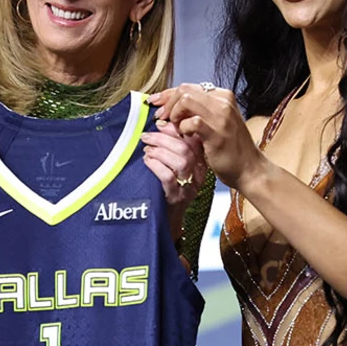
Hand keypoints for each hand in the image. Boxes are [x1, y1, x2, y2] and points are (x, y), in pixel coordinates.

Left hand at [141, 119, 204, 239]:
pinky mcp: (176, 198)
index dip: (176, 129)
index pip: (194, 140)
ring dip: (160, 150)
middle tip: (147, 136)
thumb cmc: (165, 189)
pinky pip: (168, 177)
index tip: (160, 124)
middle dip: (165, 137)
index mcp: (200, 164)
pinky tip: (147, 161)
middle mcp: (198, 175)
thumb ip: (172, 149)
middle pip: (187, 148)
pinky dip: (156, 165)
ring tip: (146, 148)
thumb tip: (159, 126)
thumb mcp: (174, 168)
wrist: (163, 221)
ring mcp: (188, 187)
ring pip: (181, 161)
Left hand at [148, 83, 266, 190]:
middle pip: (184, 90)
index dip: (167, 94)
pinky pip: (192, 121)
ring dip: (175, 114)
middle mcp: (223, 102)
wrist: (249, 168)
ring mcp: (221, 116)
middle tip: (162, 118)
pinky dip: (183, 128)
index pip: (188, 87)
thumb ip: (199, 110)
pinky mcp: (217, 132)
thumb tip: (171, 104)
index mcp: (223, 96)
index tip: (155, 103)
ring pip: (186, 100)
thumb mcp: (216, 122)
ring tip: (176, 128)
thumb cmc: (230, 147)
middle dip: (168, 103)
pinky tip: (186, 136)